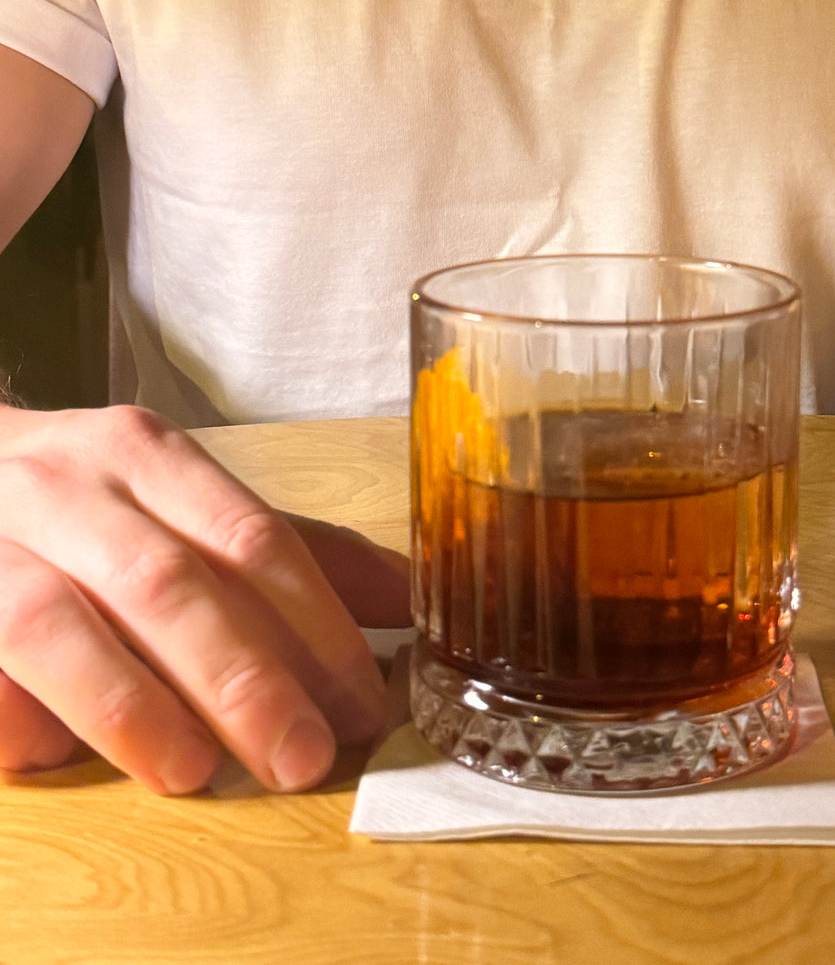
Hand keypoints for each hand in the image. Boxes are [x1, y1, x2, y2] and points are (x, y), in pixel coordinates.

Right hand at [0, 404, 410, 792]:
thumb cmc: (85, 499)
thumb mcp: (184, 499)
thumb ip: (289, 549)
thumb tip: (405, 601)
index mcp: (148, 454)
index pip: (251, 538)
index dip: (315, 628)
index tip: (362, 706)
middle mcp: (68, 485)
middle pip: (166, 581)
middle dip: (242, 677)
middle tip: (302, 756)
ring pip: (56, 622)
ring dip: (131, 704)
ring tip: (192, 771)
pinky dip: (18, 716)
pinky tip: (56, 754)